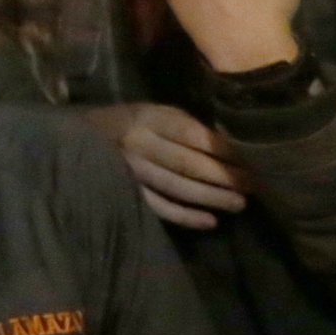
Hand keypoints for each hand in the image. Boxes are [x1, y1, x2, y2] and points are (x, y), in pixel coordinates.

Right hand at [80, 102, 252, 229]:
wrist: (83, 138)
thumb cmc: (132, 124)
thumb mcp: (156, 112)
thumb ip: (185, 125)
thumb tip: (231, 144)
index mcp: (149, 117)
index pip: (192, 135)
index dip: (223, 150)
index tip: (252, 160)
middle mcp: (138, 143)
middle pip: (187, 163)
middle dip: (224, 176)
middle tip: (253, 185)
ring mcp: (130, 170)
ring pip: (176, 187)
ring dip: (211, 197)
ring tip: (239, 204)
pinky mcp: (126, 192)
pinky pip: (158, 207)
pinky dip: (185, 217)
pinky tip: (210, 222)